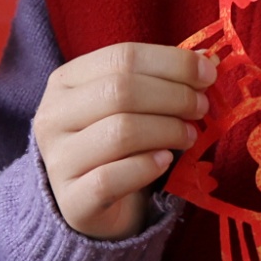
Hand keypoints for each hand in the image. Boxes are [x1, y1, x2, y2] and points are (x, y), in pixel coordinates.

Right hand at [35, 42, 214, 239]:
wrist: (96, 203)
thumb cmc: (120, 145)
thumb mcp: (136, 104)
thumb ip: (163, 80)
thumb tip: (205, 60)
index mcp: (66, 81)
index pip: (122, 57)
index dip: (172, 62)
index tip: (208, 73)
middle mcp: (52, 116)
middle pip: (120, 92)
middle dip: (174, 97)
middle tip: (202, 108)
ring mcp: (57, 160)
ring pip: (120, 132)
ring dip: (167, 131)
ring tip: (189, 136)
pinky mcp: (71, 200)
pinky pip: (111, 178)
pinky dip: (146, 167)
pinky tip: (165, 161)